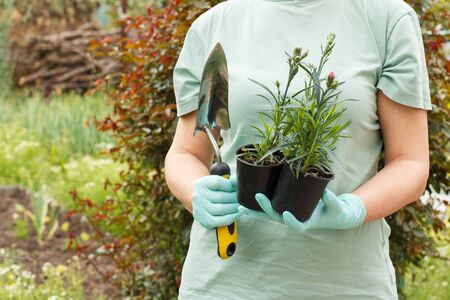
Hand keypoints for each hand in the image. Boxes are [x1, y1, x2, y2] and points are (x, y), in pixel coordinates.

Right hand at [192, 175, 239, 229]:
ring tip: (242, 206)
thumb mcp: (220, 182)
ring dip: (235, 208)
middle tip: (245, 199)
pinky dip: (231, 218)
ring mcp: (199, 209)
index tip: (238, 188)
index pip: (218, 182)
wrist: (205, 204)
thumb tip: (237, 180)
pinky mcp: (204, 221)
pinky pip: (219, 221)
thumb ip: (230, 180)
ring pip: (221, 209)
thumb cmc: (216, 191)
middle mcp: (198, 196)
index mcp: (201, 183)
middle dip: (236, 198)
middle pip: (221, 197)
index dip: (231, 185)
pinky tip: (237, 214)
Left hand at [238, 189, 366, 230]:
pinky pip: (267, 209)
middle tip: (258, 196)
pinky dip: (255, 206)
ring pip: (267, 215)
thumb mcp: (336, 206)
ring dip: (254, 210)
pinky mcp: (282, 209)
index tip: (287, 215)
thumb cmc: (334, 210)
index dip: (291, 222)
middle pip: (277, 217)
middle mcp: (293, 220)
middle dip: (266, 207)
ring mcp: (286, 215)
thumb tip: (325, 193)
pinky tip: (243, 203)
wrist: (330, 212)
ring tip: (240, 206)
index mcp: (307, 223)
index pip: (297, 226)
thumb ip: (332, 201)